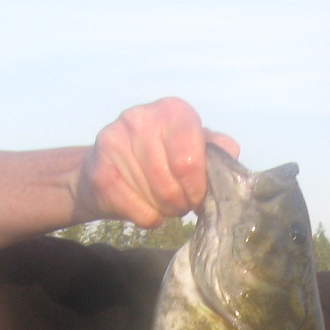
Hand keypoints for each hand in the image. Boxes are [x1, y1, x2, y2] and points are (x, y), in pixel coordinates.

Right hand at [74, 98, 239, 227]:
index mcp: (171, 111)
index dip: (198, 187)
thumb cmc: (158, 159)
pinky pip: (139, 212)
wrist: (104, 170)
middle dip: (183, 203)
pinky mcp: (99, 171)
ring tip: (162, 202)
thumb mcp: (192, 147)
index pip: (190, 161)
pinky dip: (148, 219)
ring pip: (157, 200)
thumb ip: (215, 148)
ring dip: (166, 211)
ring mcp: (115, 143)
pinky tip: (144, 207)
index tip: (198, 196)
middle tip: (180, 202)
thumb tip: (230, 152)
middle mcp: (140, 118)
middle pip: (173, 185)